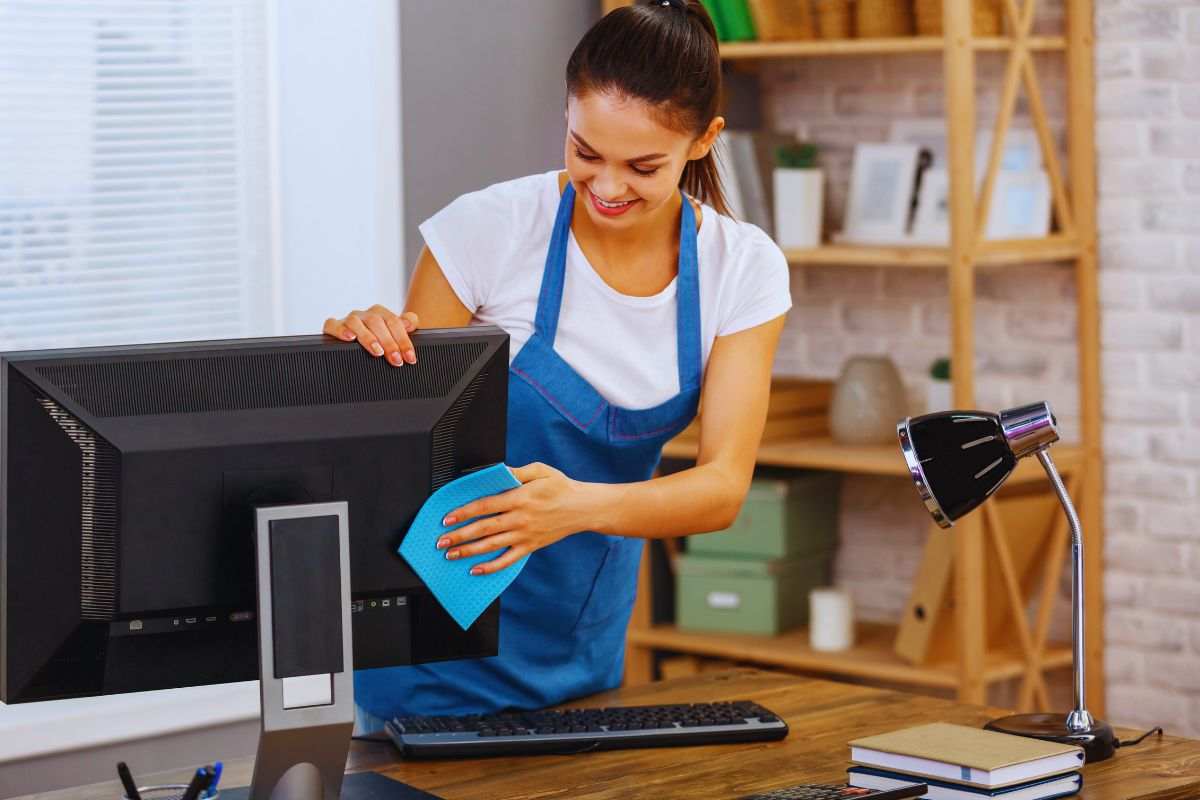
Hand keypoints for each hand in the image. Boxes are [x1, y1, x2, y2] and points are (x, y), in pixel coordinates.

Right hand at [323, 305, 420, 366]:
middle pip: (376, 322)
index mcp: (381, 314)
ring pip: (356, 322)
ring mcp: (348, 320)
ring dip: (368, 337)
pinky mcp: (333, 327)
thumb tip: (410, 322)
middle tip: (396, 360)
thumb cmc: (380, 340)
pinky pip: (332, 324)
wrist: (360, 344)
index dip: (403, 340)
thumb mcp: (396, 333)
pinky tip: (349, 338)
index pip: (394, 322)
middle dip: (389, 342)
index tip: (410, 358)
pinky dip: (340, 330)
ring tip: (377, 351)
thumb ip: (408, 323)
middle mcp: (364, 315)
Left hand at [435, 463, 592, 575]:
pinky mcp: (530, 547)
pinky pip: (507, 560)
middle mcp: (520, 518)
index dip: (464, 512)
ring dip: (469, 551)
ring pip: (491, 545)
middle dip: (460, 535)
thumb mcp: (540, 471)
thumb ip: (516, 472)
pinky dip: (491, 567)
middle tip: (441, 541)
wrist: (583, 508)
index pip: (485, 506)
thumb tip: (495, 471)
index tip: (448, 518)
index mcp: (520, 498)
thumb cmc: (561, 487)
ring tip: (451, 555)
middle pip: (484, 528)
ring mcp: (525, 535)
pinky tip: (475, 570)